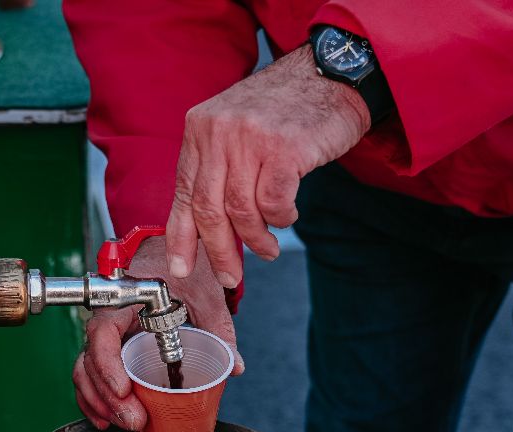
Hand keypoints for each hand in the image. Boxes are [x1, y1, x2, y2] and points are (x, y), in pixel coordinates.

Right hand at [73, 237, 242, 430]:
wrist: (165, 252)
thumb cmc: (179, 266)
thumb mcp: (204, 292)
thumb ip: (219, 328)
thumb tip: (235, 366)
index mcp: (124, 300)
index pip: (103, 333)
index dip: (108, 365)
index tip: (124, 390)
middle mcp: (106, 317)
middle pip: (91, 361)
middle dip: (109, 396)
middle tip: (135, 419)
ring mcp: (104, 334)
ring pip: (85, 371)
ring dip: (100, 402)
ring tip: (124, 423)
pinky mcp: (108, 348)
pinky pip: (90, 374)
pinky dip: (95, 399)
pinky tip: (107, 418)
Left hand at [165, 44, 369, 287]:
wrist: (331, 74)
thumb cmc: (286, 110)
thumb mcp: (236, 131)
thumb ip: (218, 171)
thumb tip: (206, 231)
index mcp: (200, 129)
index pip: (185, 193)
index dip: (181, 237)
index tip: (181, 267)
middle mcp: (219, 131)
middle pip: (210, 208)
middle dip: (219, 251)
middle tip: (231, 275)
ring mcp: (251, 138)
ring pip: (242, 211)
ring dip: (257, 239)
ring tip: (268, 249)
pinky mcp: (284, 148)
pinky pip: (274, 203)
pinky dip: (281, 219)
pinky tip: (288, 216)